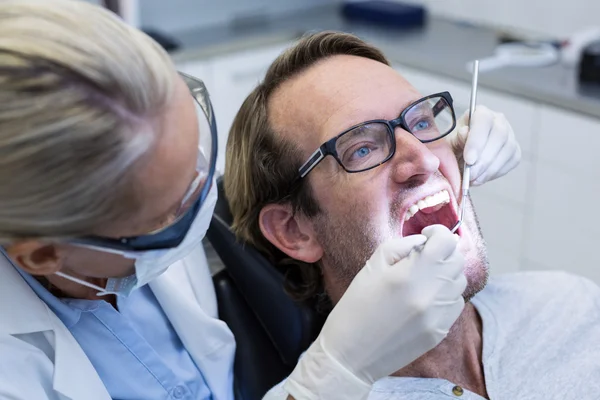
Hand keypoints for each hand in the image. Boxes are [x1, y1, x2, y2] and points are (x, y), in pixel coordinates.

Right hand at [284, 225, 465, 399]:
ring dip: (446, 273)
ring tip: (425, 277)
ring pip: (460, 281)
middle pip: (457, 260)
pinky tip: (427, 297)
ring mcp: (439, 315)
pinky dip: (446, 294)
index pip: (446, 242)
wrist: (351, 354)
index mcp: (411, 274)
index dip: (438, 233)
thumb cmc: (355, 306)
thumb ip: (400, 246)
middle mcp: (431, 294)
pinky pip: (456, 303)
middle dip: (443, 252)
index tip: (426, 237)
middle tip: (425, 256)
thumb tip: (423, 242)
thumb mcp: (371, 267)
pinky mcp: (441, 332)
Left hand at [448, 105, 520, 185]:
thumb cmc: (453, 146)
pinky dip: (496, 172)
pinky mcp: (514, 150)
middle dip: (484, 159)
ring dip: (490, 168)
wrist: (460, 157)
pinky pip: (512, 161)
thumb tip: (465, 132)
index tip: (469, 160)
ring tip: (474, 179)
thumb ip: (456, 138)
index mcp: (480, 113)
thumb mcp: (449, 142)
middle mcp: (498, 120)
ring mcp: (509, 135)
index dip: (477, 141)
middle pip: (499, 135)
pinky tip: (482, 178)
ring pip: (508, 150)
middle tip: (471, 174)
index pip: (483, 120)